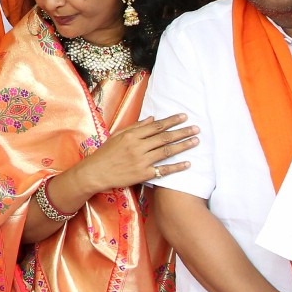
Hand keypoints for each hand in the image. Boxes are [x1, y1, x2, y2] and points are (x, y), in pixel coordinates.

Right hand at [71, 113, 198, 193]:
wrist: (95, 173)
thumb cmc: (105, 153)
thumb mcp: (117, 136)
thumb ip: (135, 127)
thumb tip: (153, 118)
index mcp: (131, 135)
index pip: (156, 126)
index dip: (171, 121)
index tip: (184, 117)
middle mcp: (138, 147)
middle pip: (164, 137)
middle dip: (182, 131)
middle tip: (196, 128)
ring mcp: (141, 161)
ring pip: (166, 151)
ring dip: (183, 146)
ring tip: (196, 141)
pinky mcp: (143, 174)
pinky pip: (163, 170)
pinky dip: (177, 167)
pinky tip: (188, 163)